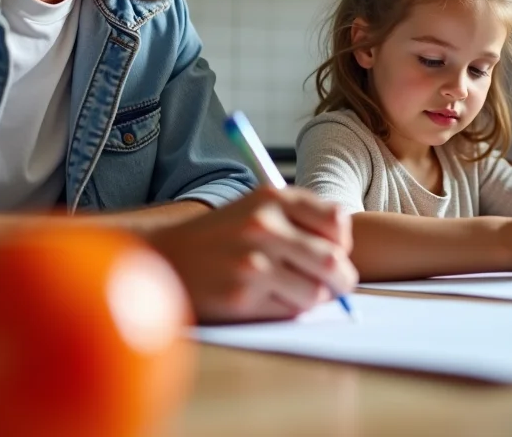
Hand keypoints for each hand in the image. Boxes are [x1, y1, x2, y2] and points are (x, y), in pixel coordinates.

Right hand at [145, 185, 358, 322]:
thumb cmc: (222, 235)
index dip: (343, 243)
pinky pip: (289, 312)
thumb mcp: (257, 207)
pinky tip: (267, 299)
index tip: (334, 251)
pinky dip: (287, 310)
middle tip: (335, 286)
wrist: (165, 256)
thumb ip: (302, 219)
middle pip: (333, 262)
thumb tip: (346, 254)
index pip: (337, 222)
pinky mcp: (241, 298)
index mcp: (272, 199)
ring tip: (292, 290)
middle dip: (341, 280)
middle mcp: (263, 227)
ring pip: (315, 293)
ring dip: (311, 298)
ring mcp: (252, 263)